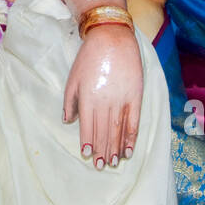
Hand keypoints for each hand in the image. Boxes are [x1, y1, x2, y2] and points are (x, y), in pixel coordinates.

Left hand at [63, 25, 142, 169]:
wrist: (113, 38)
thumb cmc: (89, 58)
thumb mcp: (73, 78)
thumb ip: (70, 101)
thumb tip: (68, 121)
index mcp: (88, 98)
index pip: (88, 126)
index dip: (88, 142)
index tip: (88, 155)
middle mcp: (105, 102)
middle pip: (104, 131)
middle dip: (102, 150)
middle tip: (101, 166)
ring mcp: (122, 100)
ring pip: (118, 130)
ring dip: (116, 148)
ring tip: (114, 162)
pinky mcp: (136, 96)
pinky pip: (134, 122)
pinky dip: (131, 137)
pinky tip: (129, 149)